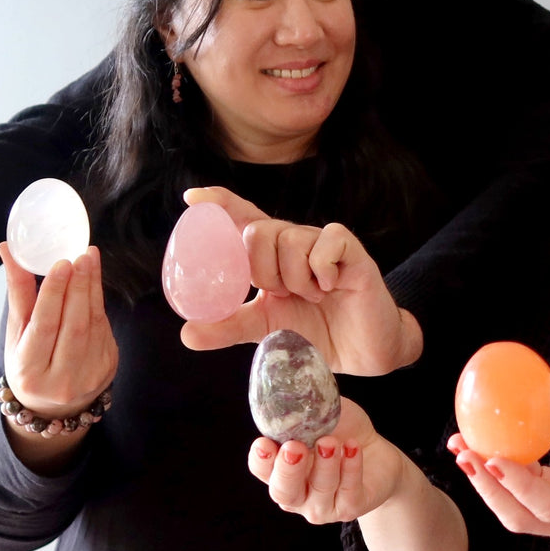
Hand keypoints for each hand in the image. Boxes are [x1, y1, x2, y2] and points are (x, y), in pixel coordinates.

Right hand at [1, 242, 116, 419]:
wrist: (54, 405)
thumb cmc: (29, 362)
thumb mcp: (16, 333)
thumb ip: (17, 293)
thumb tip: (8, 249)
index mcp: (30, 373)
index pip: (43, 327)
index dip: (53, 294)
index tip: (61, 263)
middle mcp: (61, 380)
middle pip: (73, 325)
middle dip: (78, 286)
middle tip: (80, 255)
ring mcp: (88, 377)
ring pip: (93, 324)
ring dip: (92, 288)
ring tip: (88, 259)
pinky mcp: (107, 369)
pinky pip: (104, 328)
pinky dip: (98, 301)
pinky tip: (93, 281)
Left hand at [179, 186, 420, 374]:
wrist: (362, 352)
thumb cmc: (314, 331)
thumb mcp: (264, 329)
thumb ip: (227, 326)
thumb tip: (187, 333)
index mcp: (270, 254)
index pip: (242, 216)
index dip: (219, 203)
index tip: (192, 198)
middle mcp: (293, 241)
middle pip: (258, 231)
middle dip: (262, 270)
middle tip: (282, 294)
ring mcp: (322, 243)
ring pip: (289, 239)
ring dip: (295, 278)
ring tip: (312, 296)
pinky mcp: (351, 251)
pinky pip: (326, 242)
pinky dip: (321, 268)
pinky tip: (330, 286)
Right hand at [251, 399, 467, 550]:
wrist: (375, 451)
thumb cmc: (340, 430)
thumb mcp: (320, 414)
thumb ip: (302, 405)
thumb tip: (287, 376)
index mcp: (281, 468)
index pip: (261, 470)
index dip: (260, 460)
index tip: (263, 442)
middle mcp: (298, 493)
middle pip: (283, 491)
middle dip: (288, 470)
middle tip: (295, 447)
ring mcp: (324, 505)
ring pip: (319, 492)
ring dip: (325, 465)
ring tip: (331, 441)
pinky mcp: (351, 507)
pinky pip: (349, 493)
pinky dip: (351, 468)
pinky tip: (353, 447)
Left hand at [447, 433, 549, 544]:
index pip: (548, 504)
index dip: (517, 484)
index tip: (491, 458)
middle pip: (520, 515)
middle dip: (485, 485)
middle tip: (462, 449)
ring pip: (515, 510)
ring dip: (484, 480)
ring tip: (460, 446)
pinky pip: (521, 498)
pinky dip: (497, 476)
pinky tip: (481, 447)